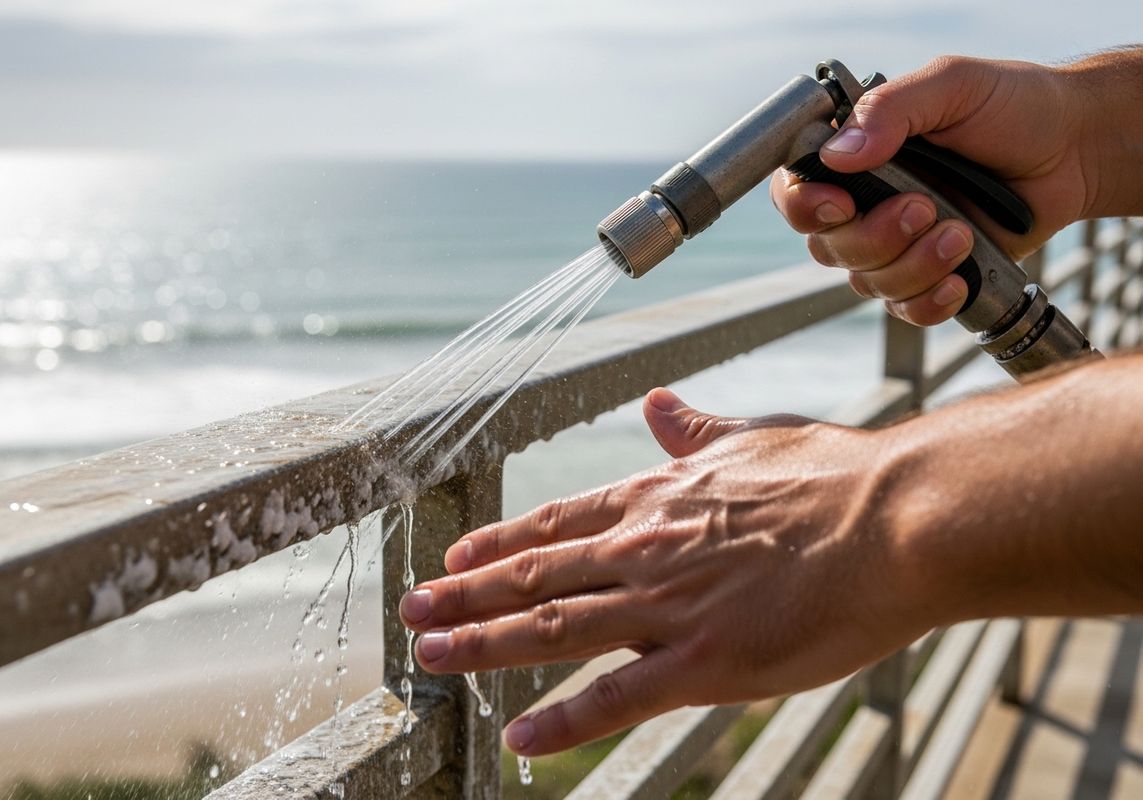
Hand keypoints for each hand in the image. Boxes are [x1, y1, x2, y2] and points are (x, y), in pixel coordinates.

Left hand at [400, 388, 926, 754]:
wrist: (896, 519)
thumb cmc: (835, 476)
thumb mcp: (753, 438)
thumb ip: (695, 430)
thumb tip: (657, 404)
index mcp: (659, 498)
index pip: (558, 520)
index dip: (501, 541)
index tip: (457, 555)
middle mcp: (646, 549)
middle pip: (534, 575)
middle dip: (465, 594)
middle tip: (412, 610)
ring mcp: (669, 607)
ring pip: (552, 629)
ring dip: (482, 644)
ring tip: (430, 654)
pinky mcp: (706, 662)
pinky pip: (617, 698)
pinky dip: (563, 721)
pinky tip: (518, 735)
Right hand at [771, 54, 1096, 325]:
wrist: (1075, 150)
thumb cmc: (1014, 106)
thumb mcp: (951, 86)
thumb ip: (890, 111)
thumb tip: (838, 154)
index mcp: (855, 155)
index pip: (794, 192)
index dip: (805, 207)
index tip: (844, 205)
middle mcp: (864, 203)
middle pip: (828, 247)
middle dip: (877, 237)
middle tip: (927, 208)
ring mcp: (894, 245)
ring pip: (867, 281)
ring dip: (914, 265)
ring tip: (962, 233)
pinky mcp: (927, 277)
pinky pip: (905, 310)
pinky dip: (929, 301)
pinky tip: (958, 278)